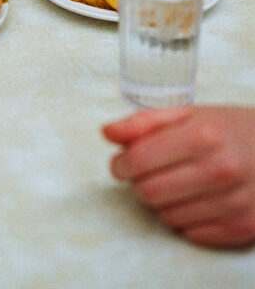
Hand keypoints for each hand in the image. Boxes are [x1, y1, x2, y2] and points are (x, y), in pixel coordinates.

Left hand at [102, 106, 254, 247]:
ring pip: (167, 217)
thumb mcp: (188, 113)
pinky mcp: (243, 228)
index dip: (121, 164)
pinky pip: (191, 234)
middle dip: (138, 183)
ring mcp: (234, 203)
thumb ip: (144, 122)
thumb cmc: (226, 129)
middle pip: (149, 193)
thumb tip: (107, 133)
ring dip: (162, 202)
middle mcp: (221, 171)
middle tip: (146, 173)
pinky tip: (194, 199)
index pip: (139, 161)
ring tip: (175, 183)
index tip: (122, 162)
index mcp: (203, 136)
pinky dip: (184, 219)